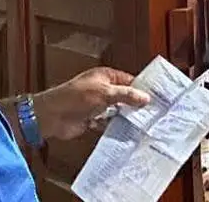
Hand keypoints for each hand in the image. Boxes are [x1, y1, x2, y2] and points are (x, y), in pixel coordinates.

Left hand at [34, 66, 150, 140]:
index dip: (141, 88)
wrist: (53, 116)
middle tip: (153, 113)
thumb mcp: (105, 93)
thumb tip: (145, 97)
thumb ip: (127, 95)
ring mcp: (97, 104)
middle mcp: (102, 89)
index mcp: (105, 76)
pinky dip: (115, 126)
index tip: (156, 97)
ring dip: (126, 117)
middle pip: (124, 96)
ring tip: (144, 124)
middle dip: (136, 104)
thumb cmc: (75, 97)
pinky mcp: (93, 119)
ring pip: (118, 111)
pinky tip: (127, 131)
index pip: (129, 80)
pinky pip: (109, 123)